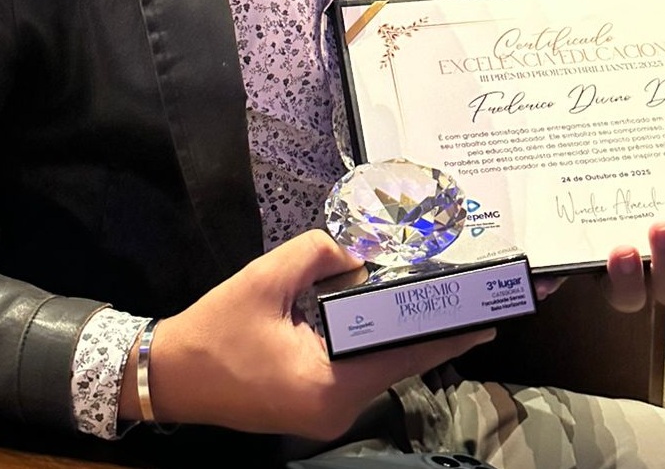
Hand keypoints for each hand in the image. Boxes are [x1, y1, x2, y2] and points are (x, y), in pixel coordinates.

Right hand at [130, 230, 494, 438]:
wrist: (171, 376)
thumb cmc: (215, 331)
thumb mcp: (266, 279)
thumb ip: (317, 254)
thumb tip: (358, 250)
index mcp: (330, 385)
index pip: (405, 353)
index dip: (451, 331)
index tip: (493, 314)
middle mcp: (338, 409)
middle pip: (402, 364)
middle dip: (441, 331)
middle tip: (483, 303)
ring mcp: (328, 413)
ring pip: (384, 370)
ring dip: (412, 337)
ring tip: (451, 305)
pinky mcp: (317, 406)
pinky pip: (363, 373)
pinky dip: (383, 346)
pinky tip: (399, 322)